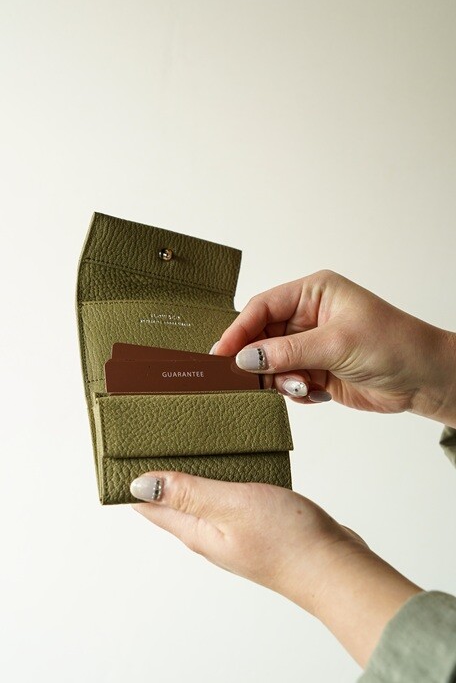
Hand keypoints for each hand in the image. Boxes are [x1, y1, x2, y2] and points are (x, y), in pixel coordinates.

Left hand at [131, 471, 420, 666]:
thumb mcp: (231, 505)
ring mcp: (234, 530)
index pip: (150, 505)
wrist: (335, 566)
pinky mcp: (256, 524)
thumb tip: (140, 485)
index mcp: (196, 530)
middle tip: (152, 436)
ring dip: (191, 472)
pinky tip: (231, 460)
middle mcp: (210, 533)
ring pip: (202, 496)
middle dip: (159, 471)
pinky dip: (222, 476)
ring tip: (186, 442)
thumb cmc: (288, 540)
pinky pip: (229, 496)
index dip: (133, 479)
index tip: (122, 451)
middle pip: (173, 500)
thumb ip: (189, 493)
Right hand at [213, 270, 455, 426]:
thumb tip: (245, 358)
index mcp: (313, 294)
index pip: (263, 307)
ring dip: (280, 379)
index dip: (239, 329)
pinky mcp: (316, 371)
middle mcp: (308, 317)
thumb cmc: (393, 344)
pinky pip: (287, 383)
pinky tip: (316, 392)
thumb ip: (287, 352)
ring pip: (272, 364)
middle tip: (245, 379)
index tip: (221, 354)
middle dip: (258, 360)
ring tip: (303, 384)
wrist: (424, 379)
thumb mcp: (336, 343)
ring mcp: (311, 346)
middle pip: (261, 337)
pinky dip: (295, 391)